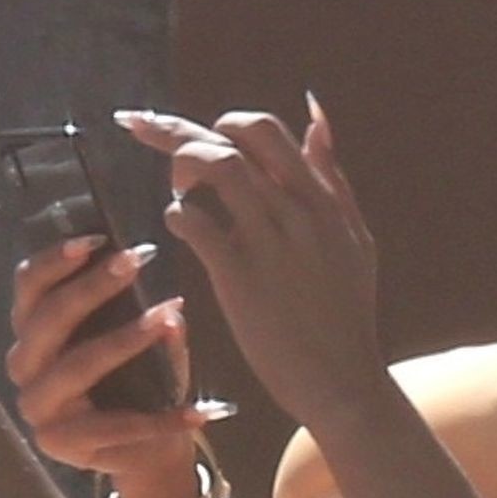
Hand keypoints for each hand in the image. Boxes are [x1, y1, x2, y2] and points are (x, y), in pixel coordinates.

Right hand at [5, 235, 215, 497]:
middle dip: (92, 287)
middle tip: (136, 261)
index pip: (28, 286)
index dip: (56, 260)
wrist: (146, 452)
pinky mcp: (57, 444)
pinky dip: (159, 419)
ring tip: (164, 319)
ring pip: (74, 367)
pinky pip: (111, 426)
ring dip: (122, 340)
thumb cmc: (138, 384)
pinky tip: (198, 411)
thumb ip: (150, 317)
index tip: (97, 238)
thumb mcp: (145, 342)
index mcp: (34, 330)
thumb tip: (172, 306)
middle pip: (47, 319)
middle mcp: (24, 365)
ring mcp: (36, 407)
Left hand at [115, 101, 386, 430]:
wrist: (342, 381)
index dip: (223, 123)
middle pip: (233, 138)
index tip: (194, 132)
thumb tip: (315, 116)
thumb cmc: (347, 314)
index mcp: (323, 199)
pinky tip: (179, 229)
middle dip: (180, 130)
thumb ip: (332, 177)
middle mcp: (297, 209)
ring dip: (182, 168)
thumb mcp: (354, 236)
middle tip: (142, 130)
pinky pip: (196, 221)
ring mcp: (269, 239)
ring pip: (215, 167)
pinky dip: (178, 215)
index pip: (268, 131)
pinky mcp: (240, 274)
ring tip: (176, 190)